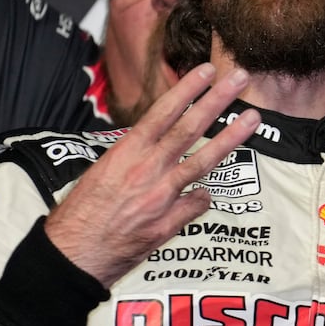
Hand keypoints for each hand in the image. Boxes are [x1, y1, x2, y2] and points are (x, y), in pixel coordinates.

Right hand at [43, 64, 259, 286]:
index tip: (207, 71)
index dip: (187, 90)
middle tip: (239, 79)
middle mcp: (146, 169)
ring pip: (202, 161)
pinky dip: (202, 196)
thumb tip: (157, 147)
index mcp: (126, 152)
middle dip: (217, 101)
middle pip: (189, 128)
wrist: (72, 254)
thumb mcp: (101, 171)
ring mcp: (160, 196)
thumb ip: (133, 157)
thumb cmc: (81, 212)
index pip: (162, 112)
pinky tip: (204, 194)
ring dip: (230, 137)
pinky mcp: (168, 223)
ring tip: (252, 118)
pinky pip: (196, 203)